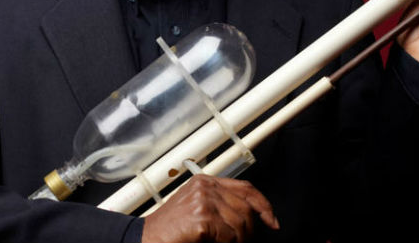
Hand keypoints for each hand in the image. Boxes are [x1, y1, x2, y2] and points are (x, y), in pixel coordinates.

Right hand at [141, 175, 279, 242]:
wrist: (146, 239)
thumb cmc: (169, 230)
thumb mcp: (196, 209)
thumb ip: (219, 205)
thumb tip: (249, 217)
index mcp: (205, 182)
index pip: (245, 188)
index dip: (263, 204)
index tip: (272, 220)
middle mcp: (205, 187)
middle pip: (246, 207)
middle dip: (249, 230)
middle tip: (240, 242)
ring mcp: (203, 201)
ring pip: (241, 223)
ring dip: (238, 241)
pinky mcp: (202, 218)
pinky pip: (229, 236)